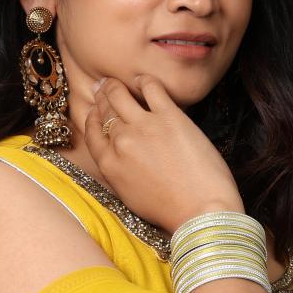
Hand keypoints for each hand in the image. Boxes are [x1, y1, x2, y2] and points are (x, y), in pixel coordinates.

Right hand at [84, 74, 243, 233]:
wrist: (200, 211)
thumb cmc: (170, 211)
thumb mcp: (130, 197)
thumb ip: (118, 172)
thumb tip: (116, 153)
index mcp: (109, 165)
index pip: (92, 131)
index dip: (92, 117)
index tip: (95, 110)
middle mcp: (121, 142)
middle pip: (105, 110)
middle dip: (102, 97)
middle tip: (103, 87)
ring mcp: (144, 126)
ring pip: (120, 95)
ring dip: (114, 86)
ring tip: (115, 82)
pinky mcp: (169, 116)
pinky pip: (151, 87)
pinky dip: (144, 81)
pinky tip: (143, 82)